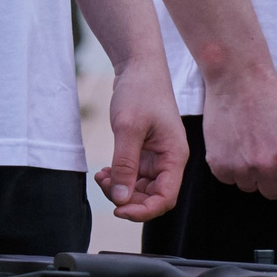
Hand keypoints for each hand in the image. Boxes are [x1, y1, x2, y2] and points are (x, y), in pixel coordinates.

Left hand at [97, 60, 187, 221]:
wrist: (139, 66)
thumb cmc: (140, 91)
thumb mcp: (128, 127)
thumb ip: (124, 165)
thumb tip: (120, 199)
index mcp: (175, 156)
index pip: (166, 198)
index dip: (144, 211)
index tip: (118, 209)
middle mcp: (169, 160)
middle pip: (153, 197)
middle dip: (127, 199)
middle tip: (104, 185)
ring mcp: (157, 157)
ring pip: (141, 189)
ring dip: (120, 189)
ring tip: (101, 177)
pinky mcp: (145, 152)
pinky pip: (133, 176)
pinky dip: (118, 178)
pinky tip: (104, 172)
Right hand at [202, 66, 276, 204]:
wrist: (239, 79)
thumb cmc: (275, 102)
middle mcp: (270, 169)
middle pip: (273, 194)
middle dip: (272, 175)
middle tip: (266, 145)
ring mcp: (243, 169)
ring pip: (250, 188)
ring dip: (251, 171)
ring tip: (250, 141)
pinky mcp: (220, 166)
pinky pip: (229, 180)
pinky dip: (231, 165)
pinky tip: (235, 142)